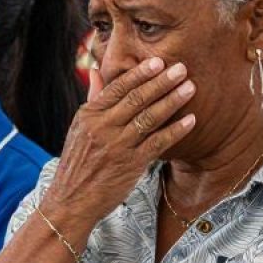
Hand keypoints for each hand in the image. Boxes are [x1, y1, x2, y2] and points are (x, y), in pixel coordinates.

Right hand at [42, 57, 195, 232]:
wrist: (71, 201)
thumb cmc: (77, 163)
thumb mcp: (79, 128)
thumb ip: (93, 99)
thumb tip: (98, 72)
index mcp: (90, 115)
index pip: (118, 87)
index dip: (140, 73)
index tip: (158, 61)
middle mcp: (103, 127)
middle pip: (137, 99)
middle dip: (161, 82)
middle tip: (181, 69)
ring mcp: (118, 146)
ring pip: (149, 118)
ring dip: (172, 101)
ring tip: (190, 88)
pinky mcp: (131, 165)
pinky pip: (158, 143)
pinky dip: (175, 130)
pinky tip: (191, 120)